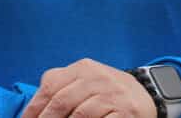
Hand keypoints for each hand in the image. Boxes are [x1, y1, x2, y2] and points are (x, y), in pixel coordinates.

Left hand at [21, 58, 156, 117]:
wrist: (147, 95)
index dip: (34, 107)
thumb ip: (61, 86)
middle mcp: (97, 77)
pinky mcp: (127, 112)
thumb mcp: (85, 80)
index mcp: (83, 68)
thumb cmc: (107, 91)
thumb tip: (33, 110)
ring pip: (79, 114)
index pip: (51, 85)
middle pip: (61, 101)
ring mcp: (113, 95)